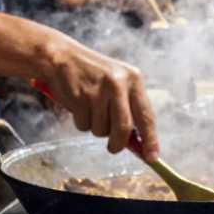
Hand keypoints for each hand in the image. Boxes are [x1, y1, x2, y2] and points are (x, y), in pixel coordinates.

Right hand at [42, 40, 158, 160]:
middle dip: (118, 144)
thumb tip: (138, 140)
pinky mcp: (80, 98)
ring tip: (90, 109)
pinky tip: (78, 105)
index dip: (150, 140)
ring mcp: (99, 91)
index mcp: (133, 79)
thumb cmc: (92, 72)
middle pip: (124, 128)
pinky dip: (81, 122)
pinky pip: (84, 125)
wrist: (62, 57)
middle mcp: (118, 84)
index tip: (151, 157)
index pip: (147, 116)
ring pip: (102, 130)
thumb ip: (129, 107)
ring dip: (95, 127)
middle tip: (113, 147)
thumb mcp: (117, 81)